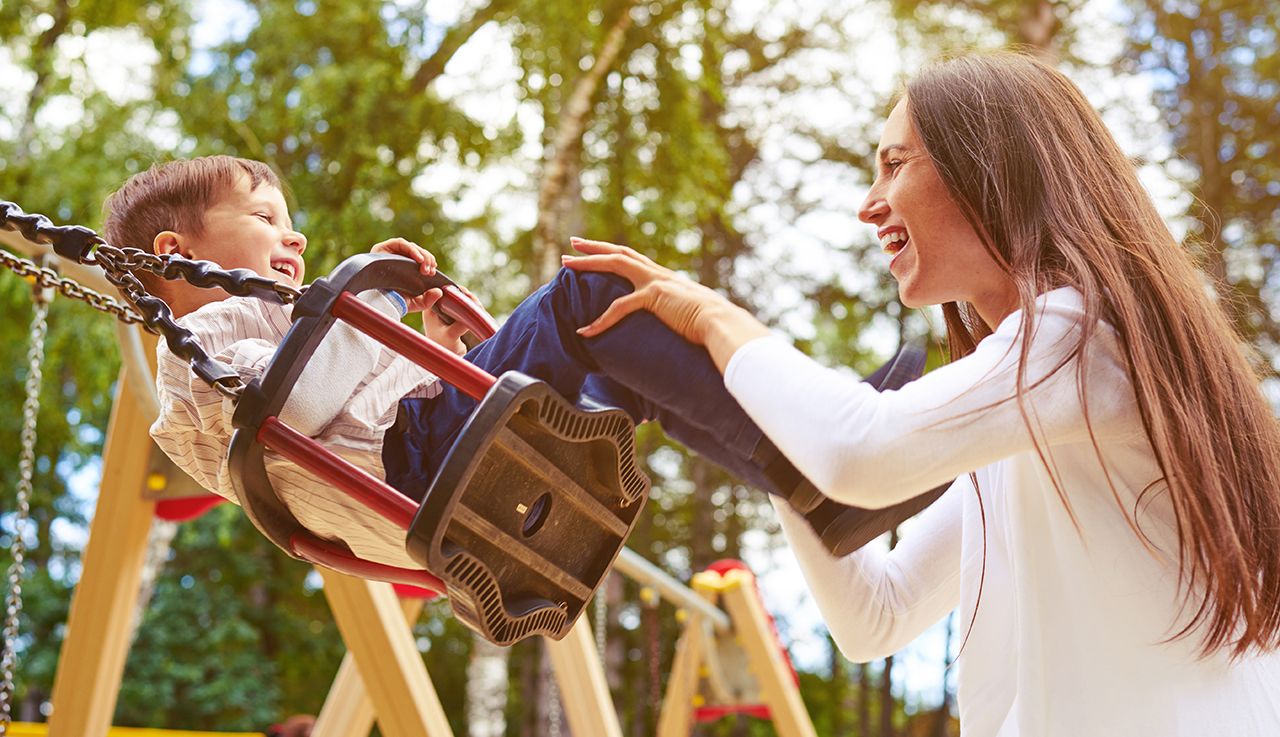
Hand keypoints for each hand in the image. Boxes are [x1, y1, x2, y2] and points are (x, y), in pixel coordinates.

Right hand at [369, 238, 464, 353]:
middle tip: (430, 271)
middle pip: (417, 252)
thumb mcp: (416, 303)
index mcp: (406, 268)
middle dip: (427, 259)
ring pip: (411, 247)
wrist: (379, 302)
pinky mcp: (382, 248)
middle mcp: (398, 259)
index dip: (429, 262)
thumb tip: (439, 292)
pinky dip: (412, 249)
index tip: (433, 271)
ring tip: (425, 267)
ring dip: (422, 255)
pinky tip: (419, 260)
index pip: (420, 259)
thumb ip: (429, 299)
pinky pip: (400, 243)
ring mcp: (390, 252)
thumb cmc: (395, 302)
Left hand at [561, 237, 727, 343]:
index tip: (594, 249)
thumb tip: (673, 322)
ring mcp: (655, 282)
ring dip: (588, 263)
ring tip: (566, 264)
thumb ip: (675, 312)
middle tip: (571, 244)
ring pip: (614, 264)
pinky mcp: (654, 297)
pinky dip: (600, 321)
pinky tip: (585, 331)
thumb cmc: (708, 324)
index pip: (632, 259)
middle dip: (593, 247)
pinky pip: (619, 307)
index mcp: (663, 277)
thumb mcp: (687, 313)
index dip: (612, 252)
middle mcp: (657, 274)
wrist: (721, 323)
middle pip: (619, 253)